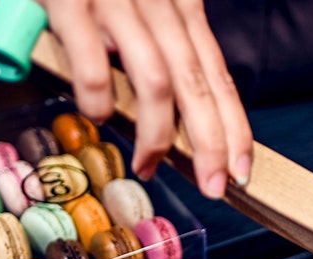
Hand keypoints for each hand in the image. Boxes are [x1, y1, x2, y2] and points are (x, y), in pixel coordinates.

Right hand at [39, 0, 253, 198]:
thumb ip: (163, 42)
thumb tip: (179, 107)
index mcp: (182, 5)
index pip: (219, 76)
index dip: (234, 127)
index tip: (242, 170)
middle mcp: (158, 4)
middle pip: (197, 85)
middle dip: (211, 145)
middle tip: (213, 187)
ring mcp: (115, 3)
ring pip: (155, 82)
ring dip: (157, 135)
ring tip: (148, 166)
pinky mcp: (70, 3)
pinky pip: (92, 66)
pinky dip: (96, 102)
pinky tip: (94, 117)